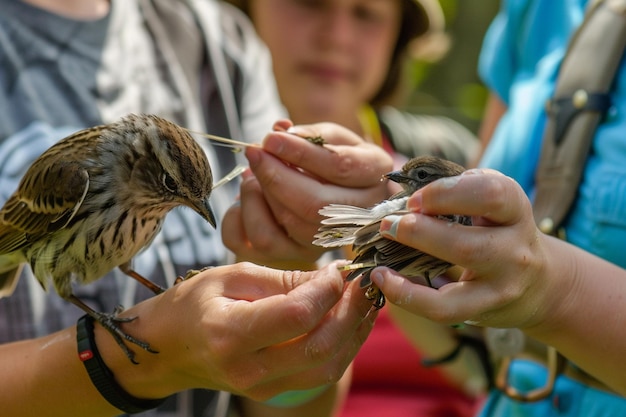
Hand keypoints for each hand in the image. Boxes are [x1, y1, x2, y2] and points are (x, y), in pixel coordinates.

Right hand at [103, 261, 375, 400]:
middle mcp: (248, 368)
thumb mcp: (230, 276)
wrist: (167, 349)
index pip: (296, 315)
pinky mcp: (273, 391)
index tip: (337, 269)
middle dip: (351, 310)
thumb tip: (331, 278)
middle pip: (319, 346)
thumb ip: (282, 279)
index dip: (327, 290)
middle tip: (364, 282)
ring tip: (366, 300)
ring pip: (328, 366)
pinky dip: (343, 346)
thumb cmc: (194, 304)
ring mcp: (261, 387)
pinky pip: (320, 372)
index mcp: (229, 332)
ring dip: (355, 332)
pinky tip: (350, 320)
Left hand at [222, 121, 392, 266]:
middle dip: (275, 176)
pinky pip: (263, 242)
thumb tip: (279, 132)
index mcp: (375, 175)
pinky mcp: (301, 255)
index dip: (301, 152)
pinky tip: (251, 196)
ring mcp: (331, 241)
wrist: (335, 192)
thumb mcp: (332, 137)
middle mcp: (360, 216)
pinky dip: (246, 215)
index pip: (340, 167)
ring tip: (253, 173)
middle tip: (255, 152)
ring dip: (261, 195)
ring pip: (289, 225)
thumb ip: (309, 134)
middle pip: (314, 205)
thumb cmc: (333, 159)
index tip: (270, 139)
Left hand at [370, 169, 554, 328]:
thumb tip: (401, 194)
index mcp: (514, 209)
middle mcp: (515, 247)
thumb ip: (456, 192)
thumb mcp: (490, 207)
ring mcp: (502, 282)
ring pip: (458, 278)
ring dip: (412, 262)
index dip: (447, 193)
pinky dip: (407, 295)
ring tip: (380, 259)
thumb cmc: (498, 232)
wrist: (537, 284)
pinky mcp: (484, 308)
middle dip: (420, 231)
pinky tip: (383, 279)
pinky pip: (443, 308)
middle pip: (468, 243)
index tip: (415, 199)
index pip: (492, 193)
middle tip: (389, 225)